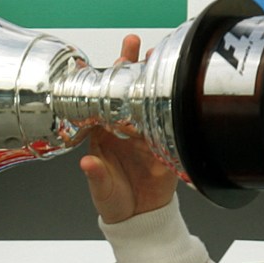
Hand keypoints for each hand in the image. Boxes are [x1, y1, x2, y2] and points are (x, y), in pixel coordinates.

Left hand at [79, 36, 177, 224]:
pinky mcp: (164, 143)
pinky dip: (173, 103)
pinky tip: (175, 85)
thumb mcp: (102, 190)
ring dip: (152, 78)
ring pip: (148, 100)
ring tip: (155, 55)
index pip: (101, 103)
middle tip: (132, 44)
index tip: (102, 64)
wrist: (139, 218)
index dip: (102, 83)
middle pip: (126, 94)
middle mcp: (124, 130)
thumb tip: (87, 163)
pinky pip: (169, 120)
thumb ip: (96, 175)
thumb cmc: (115, 201)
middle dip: (128, 67)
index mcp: (104, 136)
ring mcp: (145, 134)